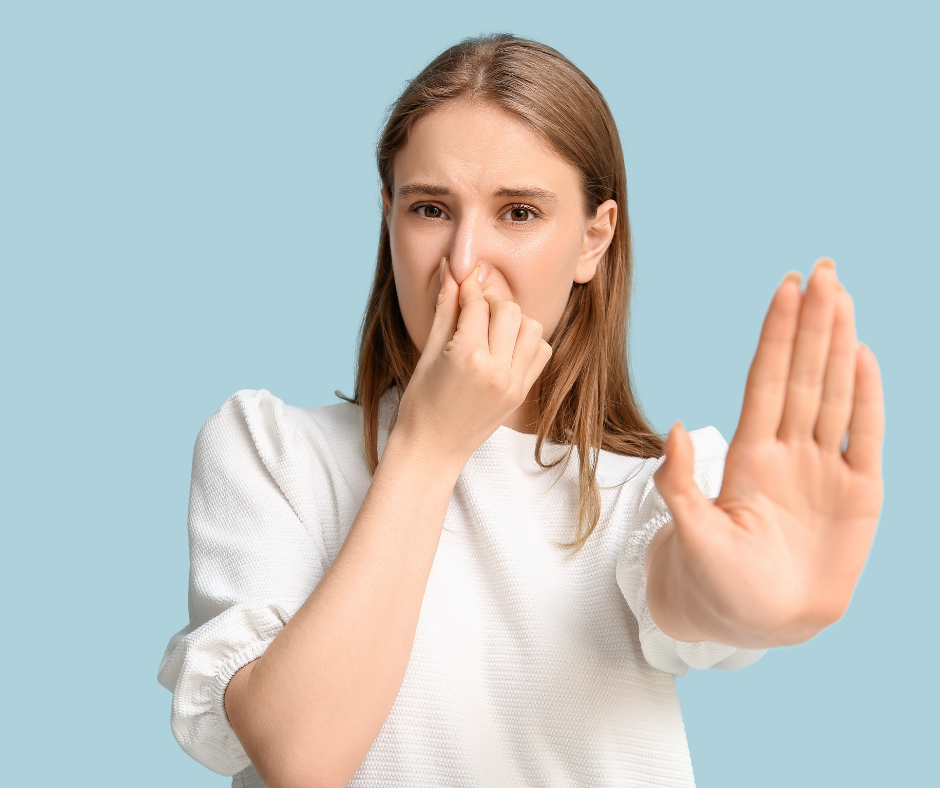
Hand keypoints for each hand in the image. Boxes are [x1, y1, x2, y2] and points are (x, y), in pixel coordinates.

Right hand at [392, 258, 552, 467]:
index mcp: (466, 357)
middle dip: (490, 301)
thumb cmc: (420, 403)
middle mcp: (496, 369)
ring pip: (531, 326)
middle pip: (508, 310)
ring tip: (490, 328)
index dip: (467, 287)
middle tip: (473, 308)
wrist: (432, 449)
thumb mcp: (427, 353)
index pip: (476, 303)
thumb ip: (444, 308)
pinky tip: (505, 345)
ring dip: (512, 319)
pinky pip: (540, 351)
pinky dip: (527, 340)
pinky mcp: (522, 393)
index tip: (461, 283)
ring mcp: (513, 383)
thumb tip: (451, 269)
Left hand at [649, 259, 884, 647]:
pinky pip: (866, 437)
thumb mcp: (690, 534)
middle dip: (812, 322)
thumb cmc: (715, 580)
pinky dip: (868, 399)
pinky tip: (865, 356)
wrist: (757, 621)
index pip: (766, 381)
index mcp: (750, 455)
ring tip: (842, 296)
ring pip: (835, 393)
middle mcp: (789, 450)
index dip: (776, 335)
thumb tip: (676, 428)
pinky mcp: (858, 494)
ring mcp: (824, 468)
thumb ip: (682, 484)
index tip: (784, 288)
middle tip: (822, 268)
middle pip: (803, 374)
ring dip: (840, 345)